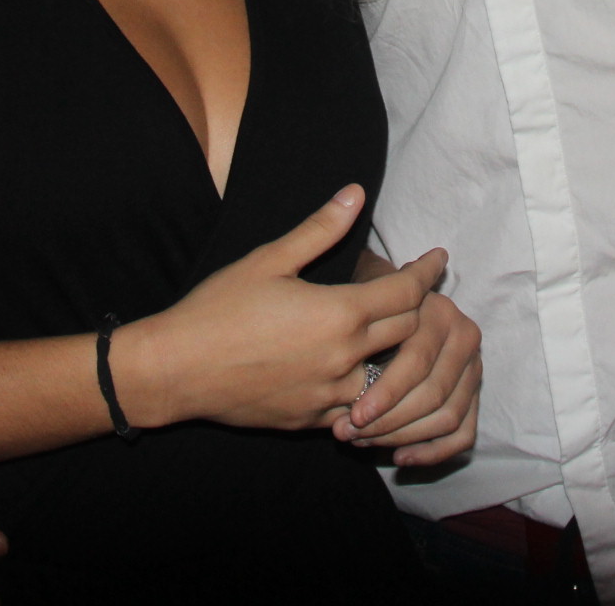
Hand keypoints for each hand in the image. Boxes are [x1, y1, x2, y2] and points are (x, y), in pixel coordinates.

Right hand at [113, 185, 443, 430]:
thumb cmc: (218, 309)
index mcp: (339, 313)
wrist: (176, 369)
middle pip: (407, 332)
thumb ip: (319, 229)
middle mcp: (344, 357)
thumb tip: (356, 193)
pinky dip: (370, 391)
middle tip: (418, 291)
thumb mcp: (269, 259)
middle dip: (418, 308)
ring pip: (389, 376)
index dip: (427, 273)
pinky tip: (363, 376)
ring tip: (394, 335)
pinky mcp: (313, 421)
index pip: (405, 291)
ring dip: (397, 354)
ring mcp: (330, 395)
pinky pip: (359, 409)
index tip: (438, 260)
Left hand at [333, 271, 481, 467]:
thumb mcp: (365, 318)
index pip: (417, 363)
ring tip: (365, 442)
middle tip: (351, 434)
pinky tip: (401, 458)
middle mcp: (465, 336)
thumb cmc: (372, 311)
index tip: (354, 416)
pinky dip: (434, 452)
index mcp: (440, 313)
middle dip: (389, 422)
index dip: (386, 394)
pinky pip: (464, 433)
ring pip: (448, 417)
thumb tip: (342, 418)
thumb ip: (361, 355)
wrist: (396, 299)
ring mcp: (474, 365)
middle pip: (434, 394)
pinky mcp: (476, 392)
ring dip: (404, 438)